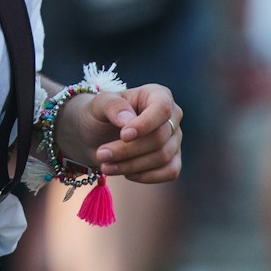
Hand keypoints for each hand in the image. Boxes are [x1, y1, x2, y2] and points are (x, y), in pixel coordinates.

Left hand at [56, 82, 182, 182]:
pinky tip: (126, 174)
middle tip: (101, 155)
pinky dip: (148, 176)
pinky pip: (170, 172)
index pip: (162, 108)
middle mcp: (172, 116)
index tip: (123, 136)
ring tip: (105, 166)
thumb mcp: (99, 104)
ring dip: (132, 165)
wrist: (96, 135)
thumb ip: (113, 106)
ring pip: (163, 157)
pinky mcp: (173, 159)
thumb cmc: (100, 113)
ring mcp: (174, 138)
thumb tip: (128, 120)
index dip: (145, 124)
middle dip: (128, 150)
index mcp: (157, 94)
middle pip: (159, 137)